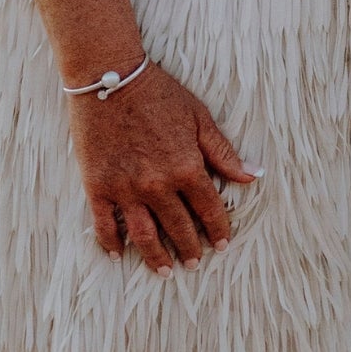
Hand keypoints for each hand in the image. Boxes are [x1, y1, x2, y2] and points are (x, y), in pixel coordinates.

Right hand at [67, 62, 258, 274]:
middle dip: (191, 248)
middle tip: (196, 264)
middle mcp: (157, 185)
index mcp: (186, 167)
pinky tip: (118, 256)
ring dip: (156, 257)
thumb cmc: (160, 95)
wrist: (111, 80)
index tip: (223, 243)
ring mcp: (126, 190)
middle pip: (178, 227)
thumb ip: (223, 152)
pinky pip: (105, 227)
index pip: (209, 208)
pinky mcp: (98, 188)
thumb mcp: (199, 118)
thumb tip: (252, 175)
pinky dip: (112, 245)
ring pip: (144, 236)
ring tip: (165, 271)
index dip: (218, 228)